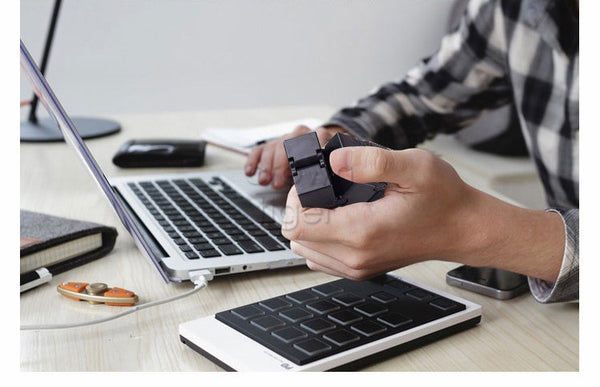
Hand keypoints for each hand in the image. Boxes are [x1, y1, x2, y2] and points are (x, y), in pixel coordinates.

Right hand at [244, 125, 345, 188]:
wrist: (324, 151)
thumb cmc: (330, 163)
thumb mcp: (338, 166)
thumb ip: (340, 168)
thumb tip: (338, 175)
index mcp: (323, 137)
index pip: (314, 140)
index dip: (306, 155)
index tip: (298, 172)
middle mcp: (304, 134)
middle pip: (290, 143)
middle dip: (281, 164)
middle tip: (277, 182)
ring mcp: (288, 138)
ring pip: (275, 145)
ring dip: (267, 165)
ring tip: (265, 181)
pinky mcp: (275, 144)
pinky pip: (262, 148)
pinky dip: (255, 159)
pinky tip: (251, 171)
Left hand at [282, 145, 565, 281]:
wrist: (463, 228)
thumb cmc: (443, 197)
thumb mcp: (415, 166)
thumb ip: (372, 161)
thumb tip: (333, 161)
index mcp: (361, 232)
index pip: (296, 224)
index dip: (295, 198)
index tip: (314, 180)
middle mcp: (354, 257)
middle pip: (296, 238)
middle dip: (299, 208)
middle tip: (320, 186)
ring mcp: (356, 268)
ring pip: (304, 249)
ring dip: (307, 223)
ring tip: (329, 201)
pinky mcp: (360, 270)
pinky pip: (320, 257)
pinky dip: (318, 237)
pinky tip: (336, 218)